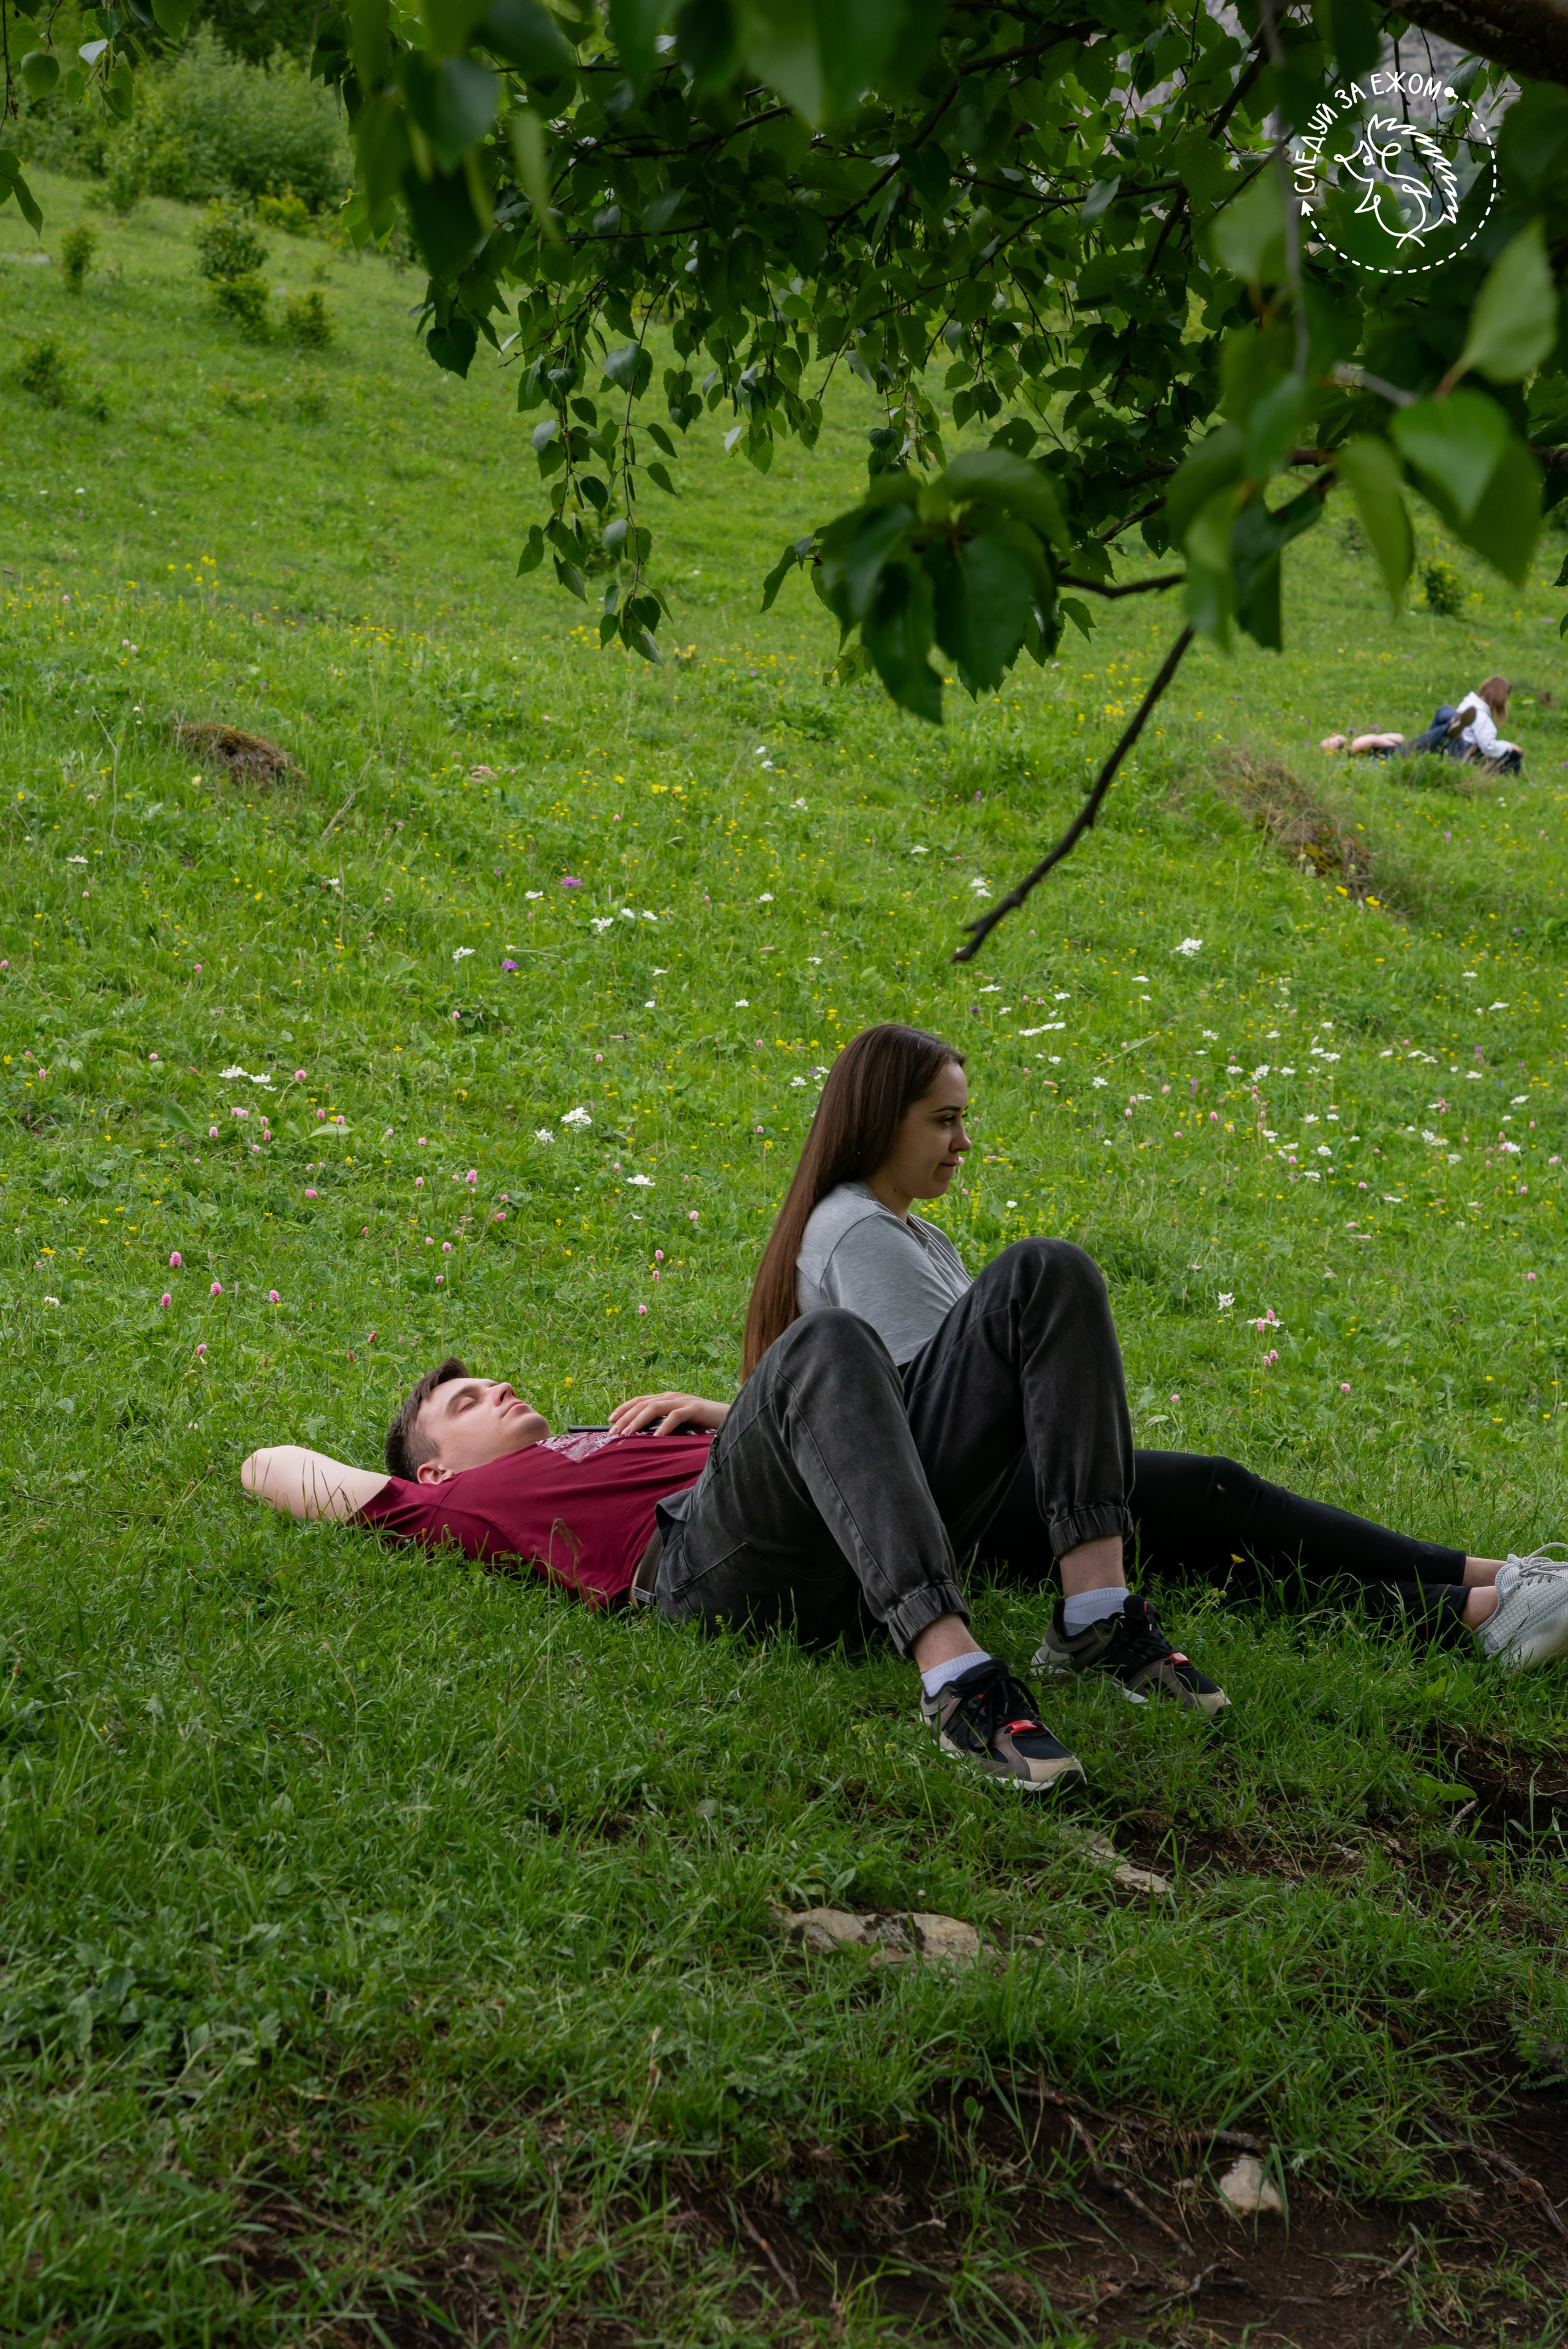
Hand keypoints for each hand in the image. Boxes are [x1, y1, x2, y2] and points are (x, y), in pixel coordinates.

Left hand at [607, 1390, 728, 1436]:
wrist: (729, 1418)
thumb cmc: (702, 1425)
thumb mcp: (678, 1425)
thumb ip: (663, 1426)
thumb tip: (642, 1439)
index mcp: (667, 1398)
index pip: (640, 1400)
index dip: (624, 1408)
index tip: (610, 1420)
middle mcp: (672, 1396)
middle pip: (643, 1403)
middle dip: (626, 1417)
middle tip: (613, 1432)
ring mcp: (683, 1401)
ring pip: (655, 1406)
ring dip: (639, 1420)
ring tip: (628, 1433)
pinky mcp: (695, 1408)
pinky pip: (676, 1416)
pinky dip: (665, 1425)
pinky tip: (656, 1436)